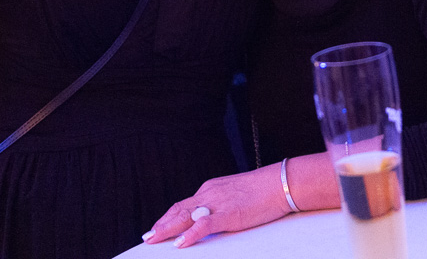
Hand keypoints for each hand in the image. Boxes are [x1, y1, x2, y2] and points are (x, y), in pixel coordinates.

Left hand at [145, 164, 289, 246]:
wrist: (279, 183)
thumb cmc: (262, 189)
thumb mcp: (235, 194)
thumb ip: (221, 204)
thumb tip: (212, 217)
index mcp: (211, 189)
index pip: (183, 204)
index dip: (168, 216)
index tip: (157, 226)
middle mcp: (209, 194)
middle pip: (179, 210)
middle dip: (162, 224)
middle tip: (148, 236)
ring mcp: (217, 203)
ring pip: (185, 216)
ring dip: (168, 229)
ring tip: (153, 239)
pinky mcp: (228, 214)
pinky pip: (204, 225)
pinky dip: (190, 234)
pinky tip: (180, 242)